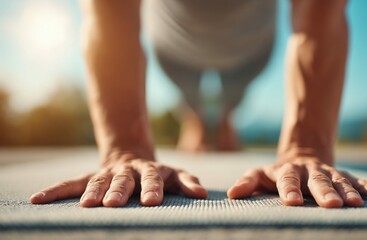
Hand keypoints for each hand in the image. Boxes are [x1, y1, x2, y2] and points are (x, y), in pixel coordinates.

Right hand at [30, 158, 207, 206]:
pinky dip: (55, 191)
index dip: (152, 189)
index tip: (151, 202)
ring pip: (97, 181)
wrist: (131, 155)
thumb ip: (187, 182)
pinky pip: (71, 183)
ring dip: (90, 192)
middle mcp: (127, 171)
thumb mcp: (174, 175)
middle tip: (113, 204)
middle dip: (118, 191)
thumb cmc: (157, 174)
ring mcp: (107, 174)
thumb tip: (202, 194)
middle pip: (123, 180)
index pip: (152, 179)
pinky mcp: (89, 177)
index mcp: (150, 170)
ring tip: (85, 205)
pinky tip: (37, 200)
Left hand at [227, 156, 366, 207]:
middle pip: (317, 181)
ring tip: (357, 204)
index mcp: (288, 171)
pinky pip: (362, 182)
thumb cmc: (278, 173)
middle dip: (324, 193)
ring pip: (341, 182)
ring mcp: (330, 174)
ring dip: (349, 192)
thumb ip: (248, 182)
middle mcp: (311, 172)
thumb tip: (231, 194)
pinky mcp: (346, 177)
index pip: (287, 180)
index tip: (291, 202)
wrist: (303, 155)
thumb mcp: (261, 175)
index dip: (289, 189)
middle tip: (330, 204)